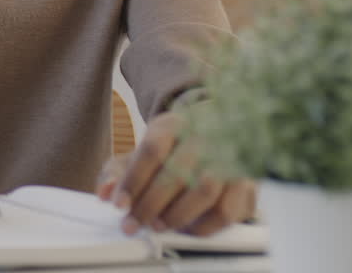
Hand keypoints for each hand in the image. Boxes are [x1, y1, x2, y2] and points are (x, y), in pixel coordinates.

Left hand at [95, 111, 254, 236]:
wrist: (217, 134)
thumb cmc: (174, 149)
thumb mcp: (142, 151)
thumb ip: (119, 171)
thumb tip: (106, 193)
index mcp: (175, 124)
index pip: (152, 150)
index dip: (133, 181)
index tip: (119, 204)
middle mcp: (205, 137)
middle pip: (177, 172)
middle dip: (150, 204)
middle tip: (134, 223)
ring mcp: (229, 158)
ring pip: (205, 190)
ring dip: (177, 215)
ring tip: (159, 225)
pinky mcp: (246, 183)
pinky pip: (226, 211)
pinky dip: (204, 226)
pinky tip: (187, 228)